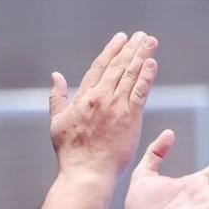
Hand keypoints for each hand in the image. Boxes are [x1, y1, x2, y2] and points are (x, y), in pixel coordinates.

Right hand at [49, 31, 158, 179]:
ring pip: (130, 75)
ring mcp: (116, 107)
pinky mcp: (130, 118)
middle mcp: (100, 98)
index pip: (99, 67)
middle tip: (141, 35)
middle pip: (118, 67)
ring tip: (150, 41)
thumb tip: (55, 76)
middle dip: (130, 48)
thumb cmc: (71, 153)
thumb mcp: (56, 122)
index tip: (121, 38)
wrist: (86, 173)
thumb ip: (57, 97)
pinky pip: (140, 91)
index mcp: (83, 98)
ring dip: (141, 55)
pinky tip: (152, 62)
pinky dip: (146, 76)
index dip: (111, 50)